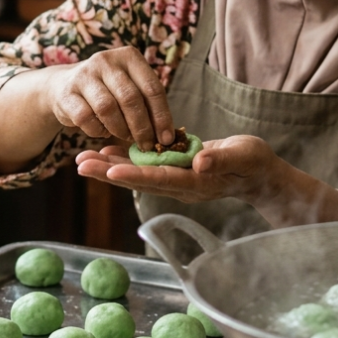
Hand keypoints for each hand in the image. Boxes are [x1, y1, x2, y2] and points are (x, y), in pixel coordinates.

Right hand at [48, 46, 174, 150]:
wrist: (63, 85)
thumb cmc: (108, 90)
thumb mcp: (129, 88)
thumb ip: (147, 104)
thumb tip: (167, 137)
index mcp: (129, 56)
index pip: (152, 87)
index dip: (162, 116)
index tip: (166, 139)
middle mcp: (106, 61)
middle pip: (130, 98)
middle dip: (142, 127)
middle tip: (147, 146)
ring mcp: (84, 75)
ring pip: (108, 108)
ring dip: (120, 129)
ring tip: (125, 136)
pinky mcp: (67, 93)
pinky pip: (86, 119)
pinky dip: (98, 131)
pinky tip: (102, 131)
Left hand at [76, 135, 337, 225]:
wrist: (258, 175)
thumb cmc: (254, 164)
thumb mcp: (243, 156)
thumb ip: (222, 157)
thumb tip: (199, 159)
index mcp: (195, 182)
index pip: (159, 179)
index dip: (133, 175)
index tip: (108, 172)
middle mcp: (180, 185)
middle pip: (138, 180)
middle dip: (108, 173)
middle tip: (79, 165)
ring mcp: (175, 181)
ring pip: (136, 175)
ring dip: (109, 168)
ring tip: (81, 160)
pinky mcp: (174, 172)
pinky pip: (144, 168)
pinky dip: (124, 160)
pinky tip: (106, 152)